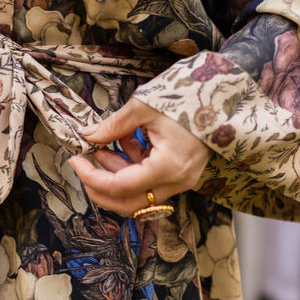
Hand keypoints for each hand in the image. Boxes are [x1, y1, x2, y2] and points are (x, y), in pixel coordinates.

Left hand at [69, 98, 210, 216]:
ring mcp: (182, 179)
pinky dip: (133, 167)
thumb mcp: (145, 106)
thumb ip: (114, 125)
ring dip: (117, 175)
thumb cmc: (190, 97)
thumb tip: (90, 135)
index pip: (120, 187)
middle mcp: (177, 181)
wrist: (224, 95)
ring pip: (140, 194)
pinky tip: (125, 143)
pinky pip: (151, 181)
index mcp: (168, 167)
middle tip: (84, 169)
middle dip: (101, 189)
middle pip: (130, 204)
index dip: (92, 177)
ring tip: (102, 148)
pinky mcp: (183, 173)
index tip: (76, 161)